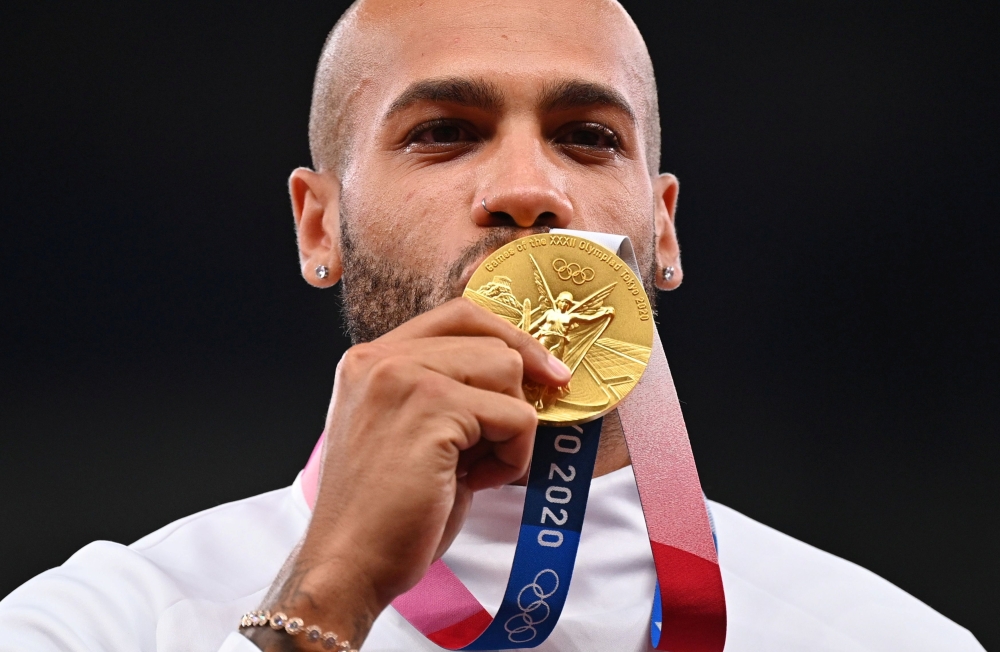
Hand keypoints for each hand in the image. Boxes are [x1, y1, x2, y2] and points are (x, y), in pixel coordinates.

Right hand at [246, 298, 570, 649]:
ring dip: (511, 428)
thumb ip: (449, 391)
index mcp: (371, 359)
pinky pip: (516, 417)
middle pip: (492, 342)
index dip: (509, 337)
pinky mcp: (432, 409)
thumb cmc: (386, 511)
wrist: (349, 564)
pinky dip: (512, 457)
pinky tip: (476, 483)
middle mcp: (381, 358)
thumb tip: (524, 373)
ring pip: (508, 370)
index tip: (544, 371)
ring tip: (476, 468)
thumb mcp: (411, 431)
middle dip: (514, 395)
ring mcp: (405, 379)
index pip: (458, 315)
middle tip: (499, 446)